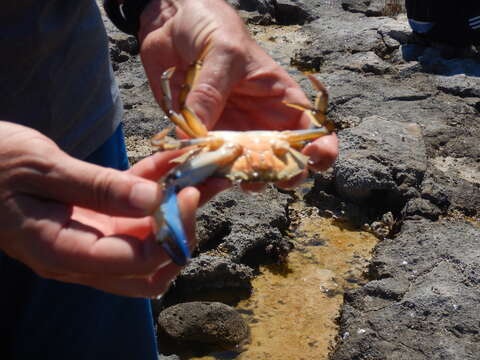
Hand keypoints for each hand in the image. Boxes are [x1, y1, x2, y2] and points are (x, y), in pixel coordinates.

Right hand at [0, 122, 225, 296]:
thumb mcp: (42, 169)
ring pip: (148, 234)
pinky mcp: (95, 215)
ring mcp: (91, 236)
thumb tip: (154, 203)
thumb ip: (98, 188)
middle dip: (184, 230)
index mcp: (64, 253)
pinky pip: (133, 206)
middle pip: (151, 263)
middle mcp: (83, 254)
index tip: (190, 193)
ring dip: (180, 205)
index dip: (172, 234)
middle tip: (204, 189)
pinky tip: (176, 160)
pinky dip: (156, 186)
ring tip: (207, 172)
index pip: (138, 262)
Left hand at [138, 0, 337, 190]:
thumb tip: (198, 134)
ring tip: (222, 175)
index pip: (313, 132)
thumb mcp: (224, 52)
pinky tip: (193, 171)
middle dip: (278, 178)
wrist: (174, 25)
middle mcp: (260, 124)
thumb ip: (213, 91)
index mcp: (281, 100)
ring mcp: (231, 134)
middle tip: (262, 178)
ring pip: (242, 170)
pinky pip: (205, 162)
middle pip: (280, 163)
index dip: (322, 151)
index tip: (311, 158)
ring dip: (234, 179)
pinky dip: (200, 172)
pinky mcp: (202, 138)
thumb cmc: (213, 29)